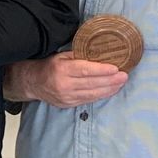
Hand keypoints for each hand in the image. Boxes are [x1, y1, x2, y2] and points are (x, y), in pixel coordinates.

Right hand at [3, 52, 127, 107]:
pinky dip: (101, 95)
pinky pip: (88, 100)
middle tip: (124, 76)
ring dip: (109, 89)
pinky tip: (110, 90)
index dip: (101, 70)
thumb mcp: (61, 56)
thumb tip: (100, 53)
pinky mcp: (68, 104)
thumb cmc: (49, 66)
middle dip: (110, 80)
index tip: (116, 68)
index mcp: (61, 70)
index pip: (85, 70)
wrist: (32, 83)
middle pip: (92, 84)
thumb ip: (79, 55)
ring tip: (121, 82)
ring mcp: (66, 97)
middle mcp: (64, 85)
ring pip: (92, 94)